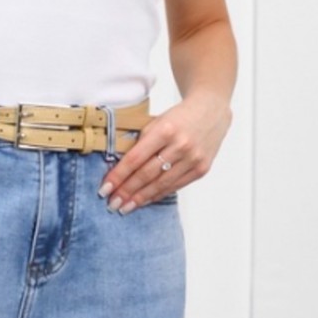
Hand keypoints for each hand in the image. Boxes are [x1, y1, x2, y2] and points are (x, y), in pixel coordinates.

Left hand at [97, 91, 232, 212]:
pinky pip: (174, 187)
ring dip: (140, 199)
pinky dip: (157, 195)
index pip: (135, 158)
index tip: (105, 189)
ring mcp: (193, 159)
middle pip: (147, 175)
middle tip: (112, 203)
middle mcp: (181, 145)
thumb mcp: (158, 122)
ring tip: (125, 207)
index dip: (119, 176)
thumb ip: (141, 143)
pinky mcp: (201, 169)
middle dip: (127, 191)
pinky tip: (144, 201)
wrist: (212, 109)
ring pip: (160, 185)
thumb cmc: (179, 116)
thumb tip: (119, 171)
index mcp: (166, 129)